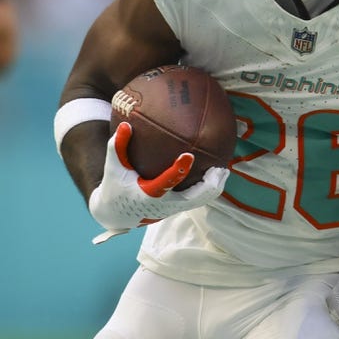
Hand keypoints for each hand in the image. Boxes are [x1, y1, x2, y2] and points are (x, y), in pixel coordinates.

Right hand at [88, 122, 228, 242]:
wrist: (117, 215)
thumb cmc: (116, 186)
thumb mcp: (114, 167)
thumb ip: (117, 147)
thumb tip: (125, 124)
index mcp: (149, 194)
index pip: (166, 183)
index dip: (178, 170)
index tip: (189, 155)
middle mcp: (164, 205)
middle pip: (194, 198)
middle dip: (209, 184)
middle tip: (220, 168)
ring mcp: (174, 209)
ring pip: (201, 201)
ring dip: (215, 187)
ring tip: (224, 171)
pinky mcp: (179, 209)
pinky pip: (199, 200)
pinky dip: (210, 190)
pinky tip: (216, 175)